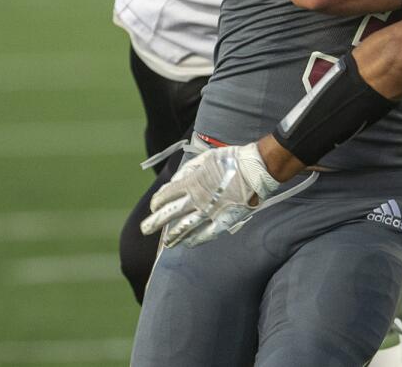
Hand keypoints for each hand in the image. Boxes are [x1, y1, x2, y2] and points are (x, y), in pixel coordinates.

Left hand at [140, 142, 279, 247]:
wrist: (257, 168)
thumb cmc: (232, 159)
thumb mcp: (206, 158)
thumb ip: (187, 170)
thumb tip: (173, 182)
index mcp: (192, 183)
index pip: (167, 196)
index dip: (158, 202)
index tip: (154, 206)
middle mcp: (197, 200)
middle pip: (170, 214)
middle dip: (155, 222)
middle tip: (145, 229)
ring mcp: (210, 212)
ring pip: (186, 227)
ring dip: (173, 236)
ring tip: (165, 244)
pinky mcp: (224, 221)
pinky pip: (207, 234)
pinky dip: (196, 240)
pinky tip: (189, 244)